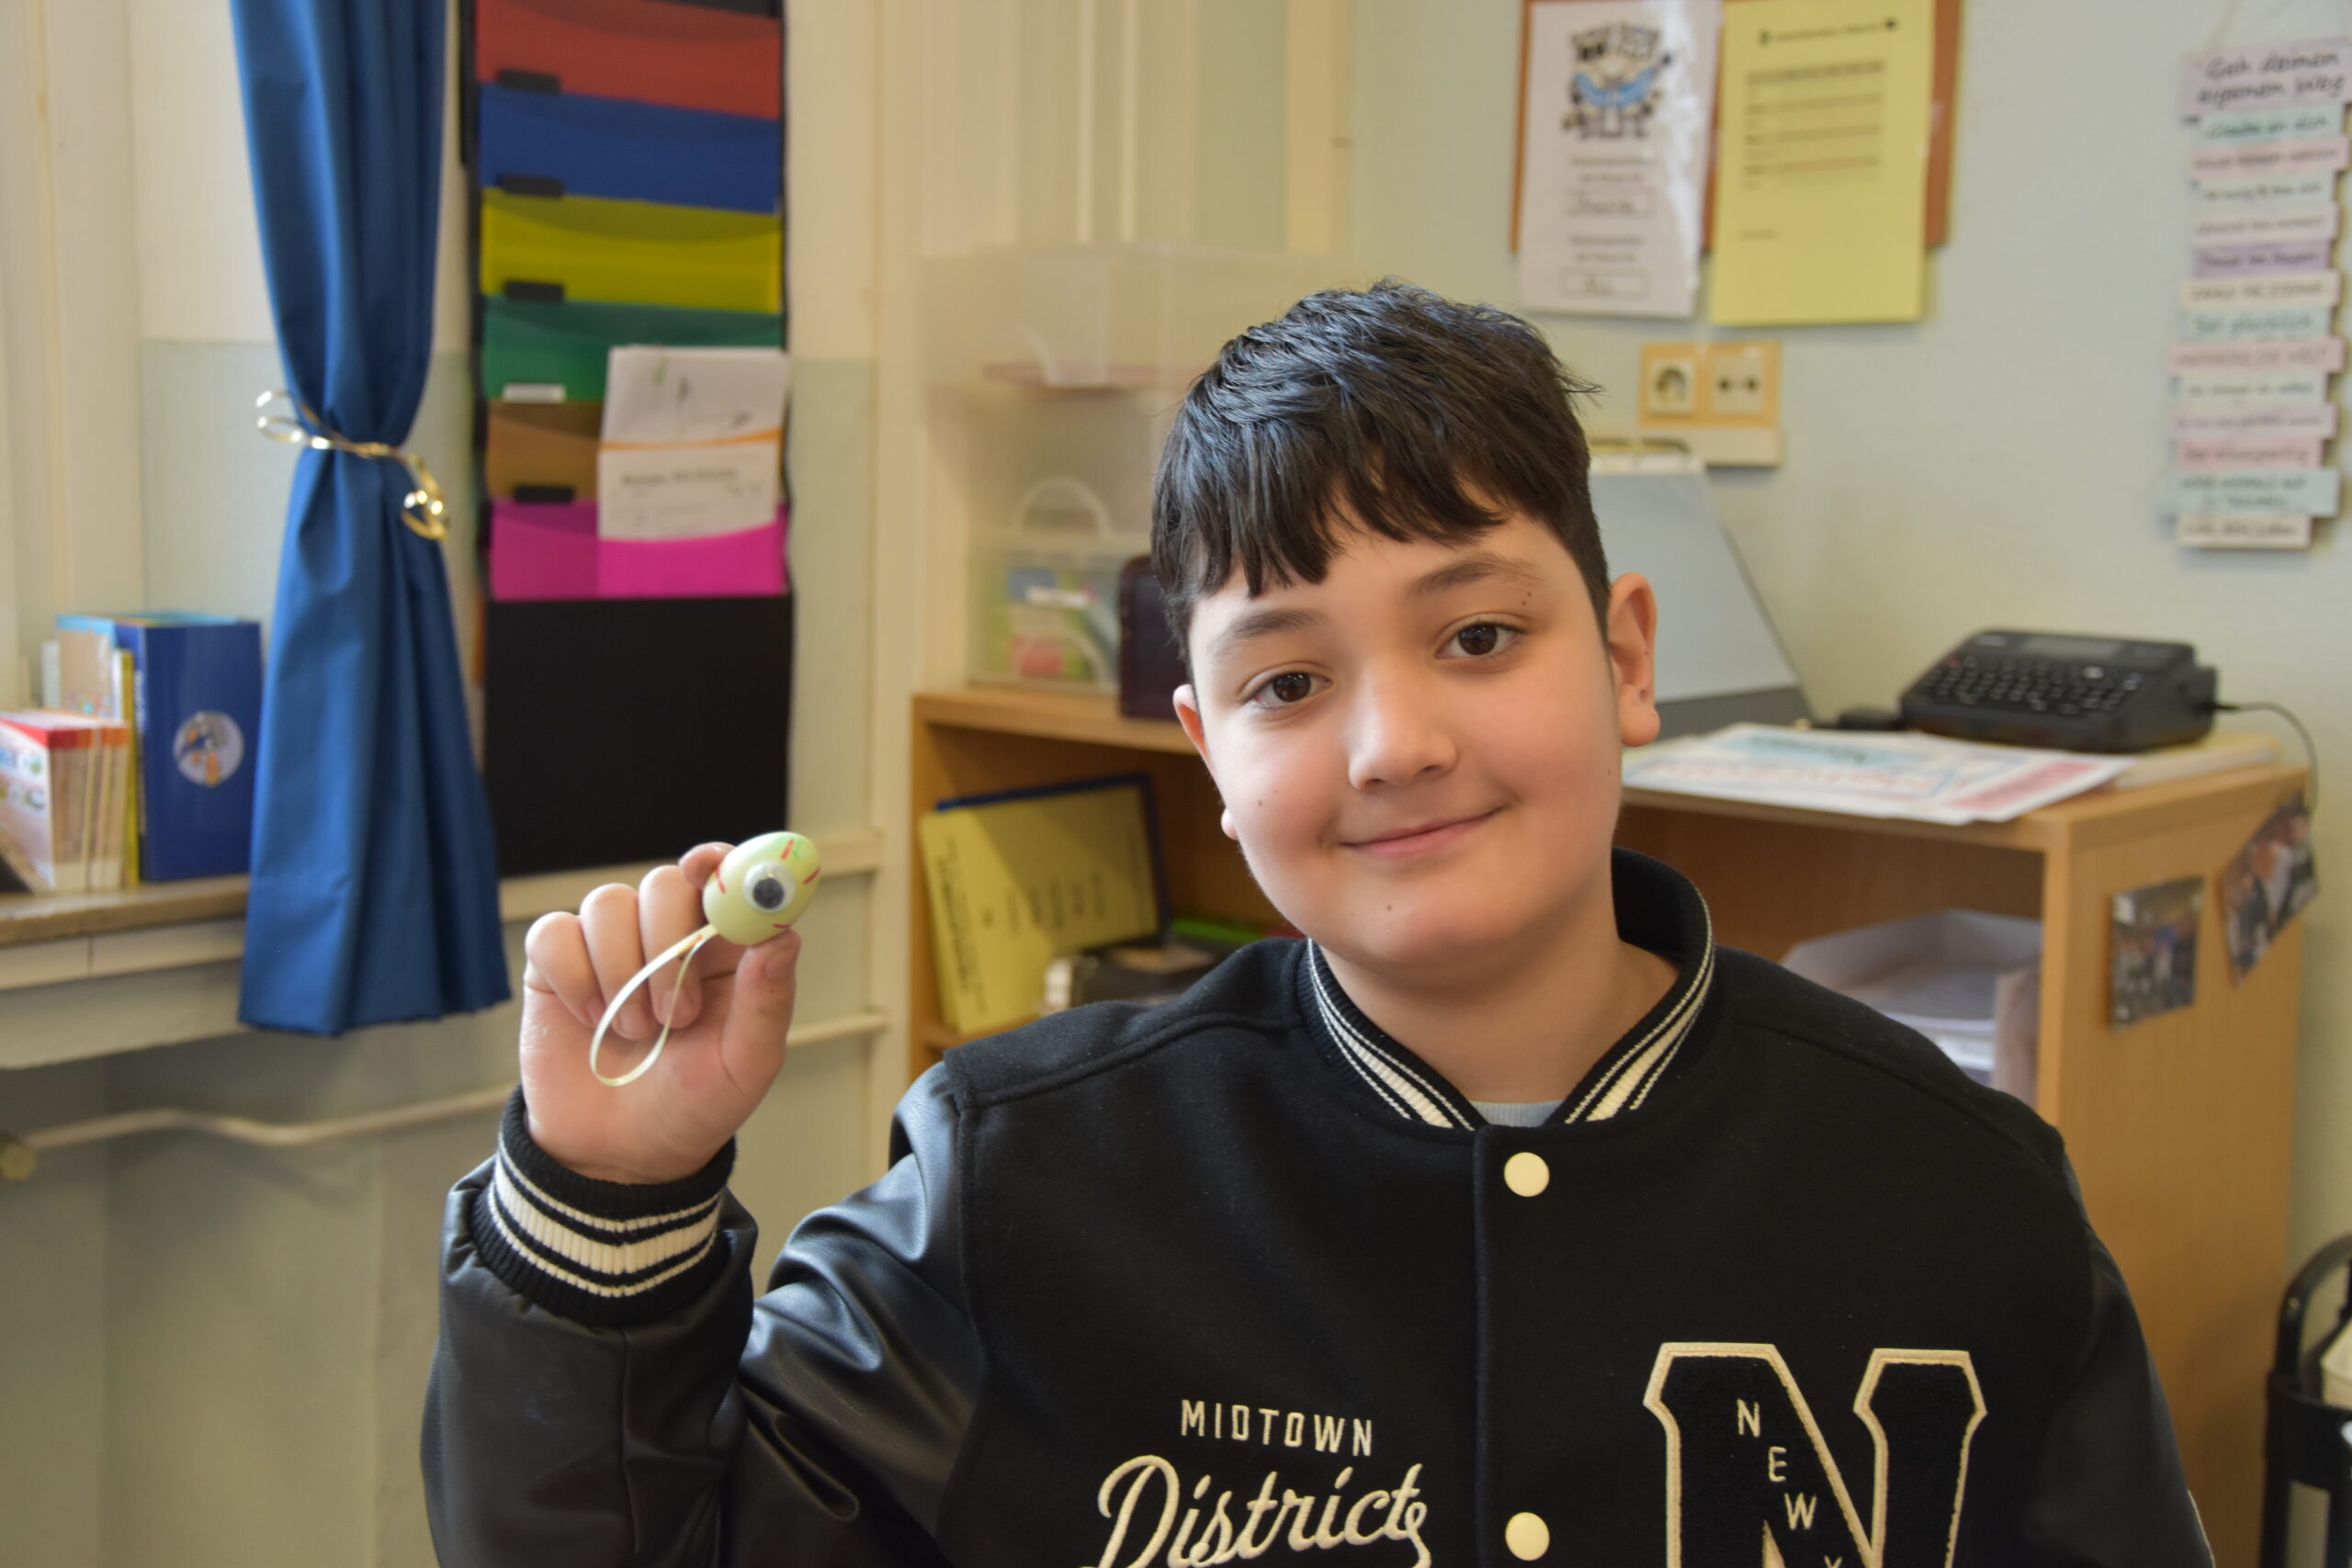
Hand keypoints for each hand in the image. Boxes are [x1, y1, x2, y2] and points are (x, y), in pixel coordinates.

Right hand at [518, 844, 800, 1183]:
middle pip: (665, 883)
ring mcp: (612, 945)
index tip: (707, 868)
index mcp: (725, 950)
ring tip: (635, 1032)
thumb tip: (784, 937)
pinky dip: (574, 976)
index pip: (726, 879)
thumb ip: (767, 999)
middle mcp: (670, 935)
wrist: (620, 1155)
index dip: (721, 864)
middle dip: (667, 943)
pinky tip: (591, 1020)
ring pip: (607, 903)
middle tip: (673, 1016)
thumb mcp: (746, 1064)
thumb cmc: (694, 1105)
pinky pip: (555, 933)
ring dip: (621, 971)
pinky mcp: (557, 964)